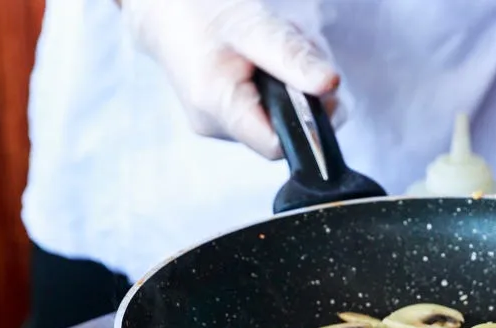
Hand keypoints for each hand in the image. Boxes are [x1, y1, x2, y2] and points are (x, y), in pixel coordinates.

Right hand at [122, 0, 339, 158]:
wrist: (165, 8)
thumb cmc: (202, 12)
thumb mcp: (254, 26)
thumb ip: (292, 58)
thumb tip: (330, 86)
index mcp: (218, 108)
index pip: (280, 145)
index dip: (308, 122)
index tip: (318, 88)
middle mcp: (216, 127)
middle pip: (284, 129)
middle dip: (302, 92)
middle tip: (293, 50)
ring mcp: (219, 125)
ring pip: (279, 117)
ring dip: (292, 82)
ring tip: (275, 46)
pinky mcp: (225, 117)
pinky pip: (267, 109)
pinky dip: (278, 83)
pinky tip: (265, 57)